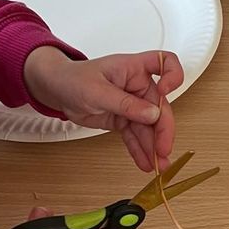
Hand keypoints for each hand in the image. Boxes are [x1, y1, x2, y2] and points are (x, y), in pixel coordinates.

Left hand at [24, 47, 184, 171]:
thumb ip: (125, 104)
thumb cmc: (72, 79)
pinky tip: (145, 162)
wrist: (56, 90)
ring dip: (154, 147)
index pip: (166, 62)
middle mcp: (138, 86)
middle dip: (163, 131)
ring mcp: (134, 104)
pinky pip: (137, 136)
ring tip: (158, 165)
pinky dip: (141, 150)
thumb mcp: (96, 91)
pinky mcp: (125, 120)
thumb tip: (153, 114)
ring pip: (150, 127)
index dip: (172, 76)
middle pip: (161, 107)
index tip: (166, 92)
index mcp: (134, 69)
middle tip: (162, 151)